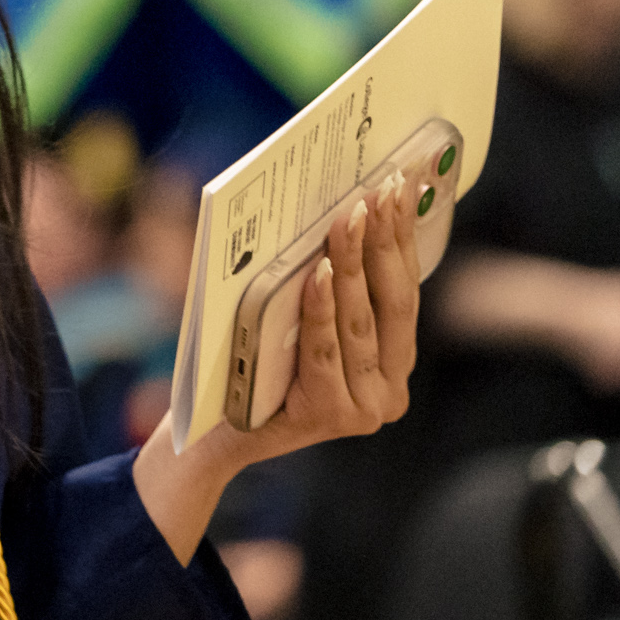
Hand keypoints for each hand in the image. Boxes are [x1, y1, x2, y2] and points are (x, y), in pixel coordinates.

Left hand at [133, 172, 421, 562]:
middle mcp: (390, 391)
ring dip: (354, 265)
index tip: (400, 187)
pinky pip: (326, 350)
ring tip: (348, 219)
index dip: (404, 239)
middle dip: (385, 243)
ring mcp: (366, 408)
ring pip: (361, 323)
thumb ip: (330, 288)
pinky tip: (319, 272)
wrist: (214, 432)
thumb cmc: (258, 365)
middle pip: (394, 304)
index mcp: (394, 365)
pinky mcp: (332, 415)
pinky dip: (321, 308)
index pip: (405, 291)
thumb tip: (343, 209)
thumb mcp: (300, 321)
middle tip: (377, 192)